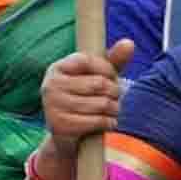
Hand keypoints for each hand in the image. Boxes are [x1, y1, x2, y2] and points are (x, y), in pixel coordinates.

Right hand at [41, 39, 133, 158]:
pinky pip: (96, 121)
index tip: (112, 76)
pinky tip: (108, 122)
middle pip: (98, 83)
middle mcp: (50, 85)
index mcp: (57, 68)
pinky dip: (109, 122)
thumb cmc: (85, 99)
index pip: (87, 60)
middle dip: (114, 91)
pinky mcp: (60, 126)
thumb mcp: (97, 77)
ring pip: (100, 103)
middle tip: (115, 97)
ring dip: (114, 108)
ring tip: (113, 110)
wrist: (68, 136)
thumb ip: (112, 60)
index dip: (106, 68)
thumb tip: (129, 43)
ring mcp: (53, 106)